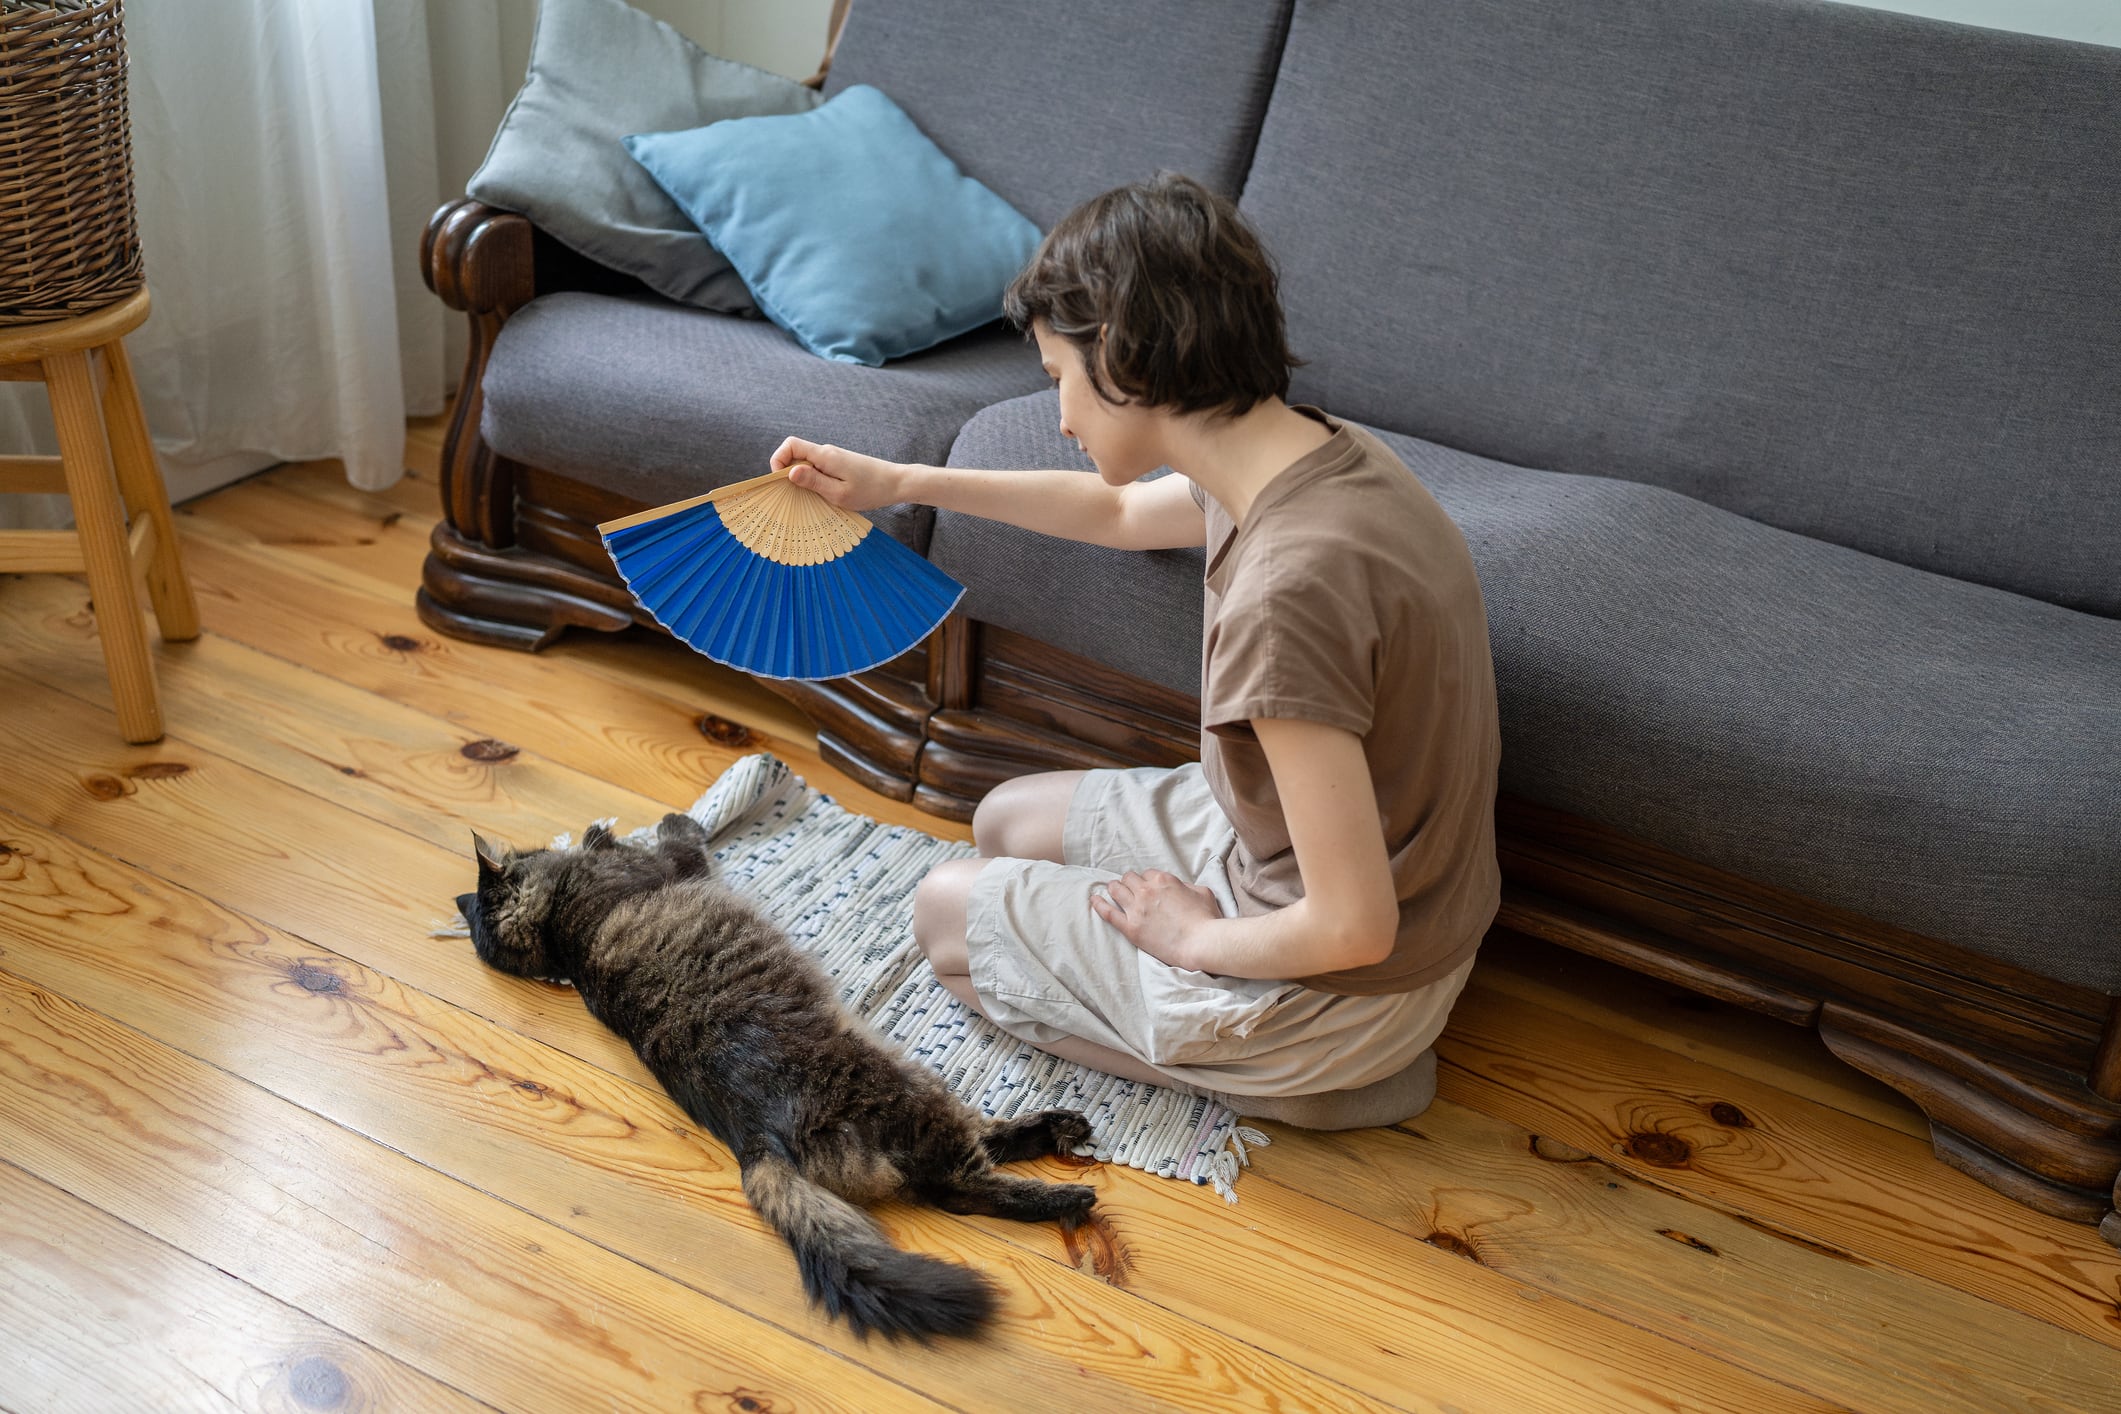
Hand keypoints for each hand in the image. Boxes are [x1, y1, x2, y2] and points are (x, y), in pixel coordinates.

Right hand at [772, 436, 909, 512]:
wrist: (897, 483)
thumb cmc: (871, 490)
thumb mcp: (839, 493)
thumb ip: (814, 482)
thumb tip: (789, 473)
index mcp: (825, 455)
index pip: (790, 444)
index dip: (778, 460)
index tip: (781, 481)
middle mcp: (827, 452)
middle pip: (795, 455)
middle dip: (788, 474)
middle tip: (796, 495)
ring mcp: (833, 458)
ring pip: (806, 464)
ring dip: (802, 480)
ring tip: (811, 499)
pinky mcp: (839, 465)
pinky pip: (818, 469)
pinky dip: (814, 482)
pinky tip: (823, 496)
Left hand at [1091, 870, 1223, 968]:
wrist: (1200, 943)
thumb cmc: (1206, 919)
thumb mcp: (1202, 892)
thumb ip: (1186, 885)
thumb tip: (1179, 887)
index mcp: (1163, 880)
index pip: (1147, 874)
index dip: (1147, 881)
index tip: (1148, 888)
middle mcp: (1146, 890)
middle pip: (1128, 878)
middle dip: (1129, 882)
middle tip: (1130, 890)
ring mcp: (1136, 909)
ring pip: (1116, 889)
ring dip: (1115, 889)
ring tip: (1113, 891)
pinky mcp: (1130, 928)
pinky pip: (1108, 912)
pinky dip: (1099, 905)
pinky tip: (1094, 900)